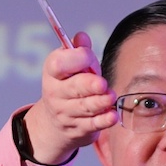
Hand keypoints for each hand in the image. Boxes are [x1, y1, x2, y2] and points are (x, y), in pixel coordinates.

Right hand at [22, 31, 116, 163]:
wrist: (56, 122)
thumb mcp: (72, 67)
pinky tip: (113, 115)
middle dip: (88, 85)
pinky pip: (92, 124)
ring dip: (99, 102)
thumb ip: (78, 51)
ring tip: (111, 97)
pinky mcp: (79, 129)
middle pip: (72, 88)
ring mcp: (66, 113)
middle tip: (102, 84)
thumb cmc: (71, 85)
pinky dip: (103, 120)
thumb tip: (81, 36)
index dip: (75, 58)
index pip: (59, 64)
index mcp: (52, 73)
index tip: (88, 56)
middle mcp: (56, 94)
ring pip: (84, 107)